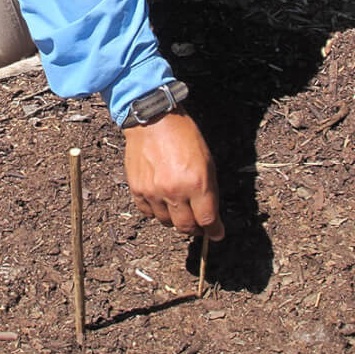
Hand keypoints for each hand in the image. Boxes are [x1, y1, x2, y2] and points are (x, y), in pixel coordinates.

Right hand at [124, 110, 223, 239]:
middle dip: (195, 228)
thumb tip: (211, 215)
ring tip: (178, 206)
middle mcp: (174, 191)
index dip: (214, 231)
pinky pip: (148, 212)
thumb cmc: (183, 136)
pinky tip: (161, 200)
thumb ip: (209, 190)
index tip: (216, 233)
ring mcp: (153, 192)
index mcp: (196, 183)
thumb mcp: (207, 161)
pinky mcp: (137, 189)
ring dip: (175, 219)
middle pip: (186, 226)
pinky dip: (156, 211)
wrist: (153, 120)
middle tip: (198, 224)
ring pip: (166, 222)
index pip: (207, 220)